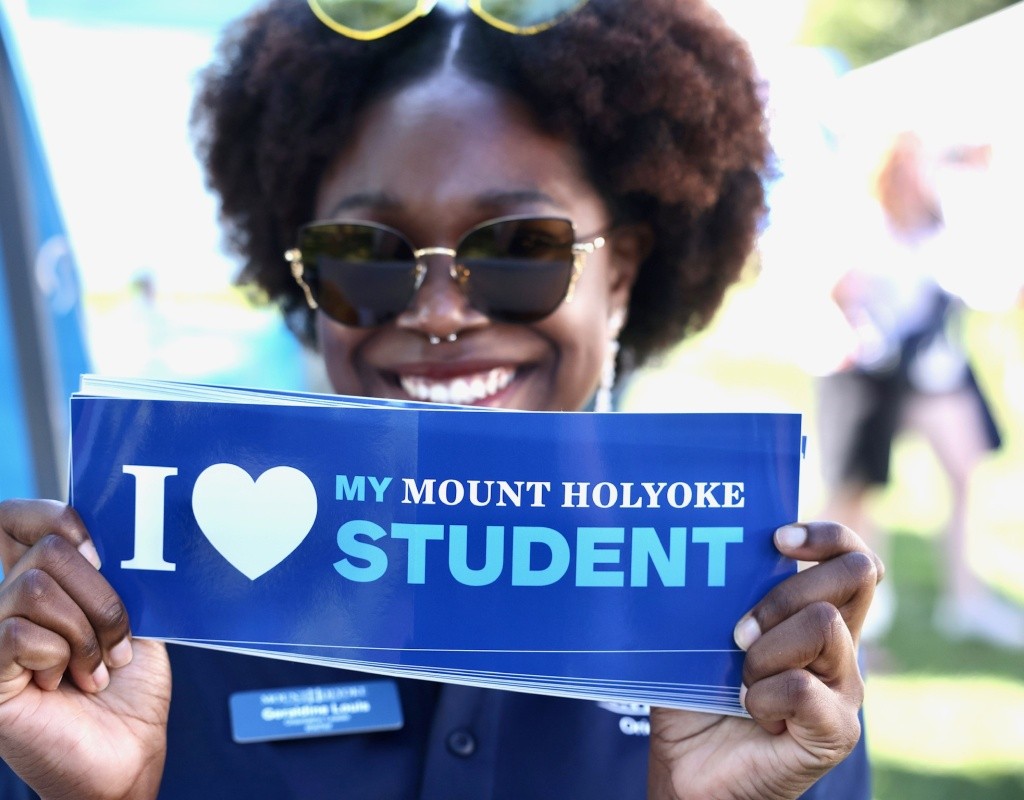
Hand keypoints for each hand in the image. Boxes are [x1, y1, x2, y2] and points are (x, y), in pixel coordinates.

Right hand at [0, 500, 169, 799]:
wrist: (128, 755)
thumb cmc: (129, 692)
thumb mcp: (133, 617)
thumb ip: (114, 573)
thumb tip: (108, 532)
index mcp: (40, 586)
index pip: (14, 518)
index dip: (54, 516)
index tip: (98, 550)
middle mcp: (7, 607)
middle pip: (46, 548)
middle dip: (100, 594)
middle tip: (115, 640)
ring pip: (34, 585)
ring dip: (86, 630)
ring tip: (94, 668)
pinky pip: (19, 632)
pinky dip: (61, 655)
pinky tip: (67, 683)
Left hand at [647, 521, 882, 799]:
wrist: (689, 771)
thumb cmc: (695, 696)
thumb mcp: (703, 632)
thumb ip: (717, 593)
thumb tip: (699, 543)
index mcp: (812, 615)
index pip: (850, 556)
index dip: (826, 536)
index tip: (777, 540)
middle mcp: (840, 646)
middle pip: (854, 575)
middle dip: (785, 592)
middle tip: (741, 631)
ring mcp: (844, 687)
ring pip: (824, 625)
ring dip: (767, 650)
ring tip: (742, 679)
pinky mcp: (836, 729)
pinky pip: (802, 688)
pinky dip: (763, 697)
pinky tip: (750, 711)